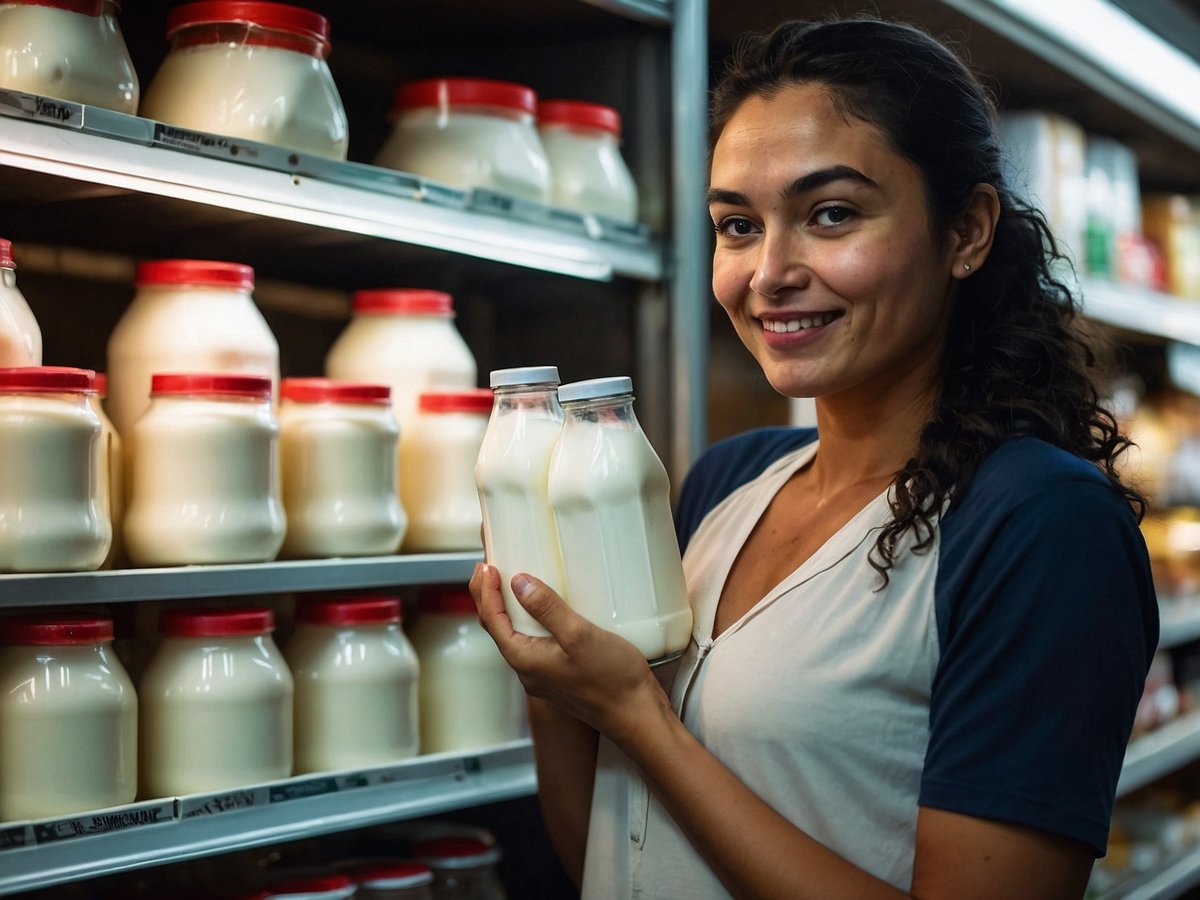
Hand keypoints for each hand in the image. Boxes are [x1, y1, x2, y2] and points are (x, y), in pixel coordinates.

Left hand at [469, 562, 670, 743]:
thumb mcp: (579, 635)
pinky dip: (525, 621)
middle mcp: (527, 670)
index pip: (492, 621)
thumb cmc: (612, 679)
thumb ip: (547, 609)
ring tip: (505, 585)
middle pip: (497, 629)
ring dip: (504, 610)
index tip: (488, 566)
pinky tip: (539, 612)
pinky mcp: (559, 674)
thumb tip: (517, 583)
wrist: (636, 714)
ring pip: (513, 636)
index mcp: (525, 660)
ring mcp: (542, 675)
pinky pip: (531, 643)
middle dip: (487, 598)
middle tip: (487, 568)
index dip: (485, 592)